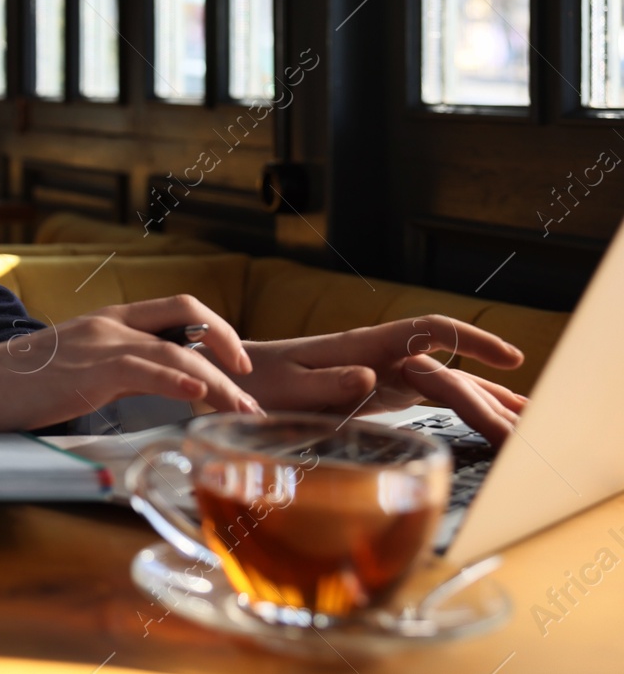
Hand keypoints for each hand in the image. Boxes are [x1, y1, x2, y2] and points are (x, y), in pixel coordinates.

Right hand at [0, 295, 264, 431]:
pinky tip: (203, 396)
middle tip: (252, 380)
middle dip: (230, 341)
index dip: (216, 329)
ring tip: (246, 408)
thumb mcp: (74, 368)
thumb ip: (109, 370)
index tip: (237, 362)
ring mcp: (102, 343)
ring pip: (179, 349)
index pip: (177, 309)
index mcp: (109, 321)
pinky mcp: (91, 370)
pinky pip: (148, 370)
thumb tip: (141, 391)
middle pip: (189, 311)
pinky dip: (182, 381)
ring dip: (221, 380)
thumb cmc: (17, 384)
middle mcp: (111, 323)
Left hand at [217, 316, 527, 445]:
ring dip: (487, 404)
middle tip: (531, 429)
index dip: (472, 341)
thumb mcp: (284, 384)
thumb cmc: (253, 380)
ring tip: (531, 429)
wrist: (230, 379)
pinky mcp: (377, 393)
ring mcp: (381, 374)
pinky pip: (429, 399)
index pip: (429, 332)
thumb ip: (326, 383)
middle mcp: (379, 357)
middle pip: (449, 371)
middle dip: (492, 396)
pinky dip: (463, 411)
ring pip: (446, 385)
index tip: (509, 358)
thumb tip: (371, 378)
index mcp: (361, 347)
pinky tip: (490, 425)